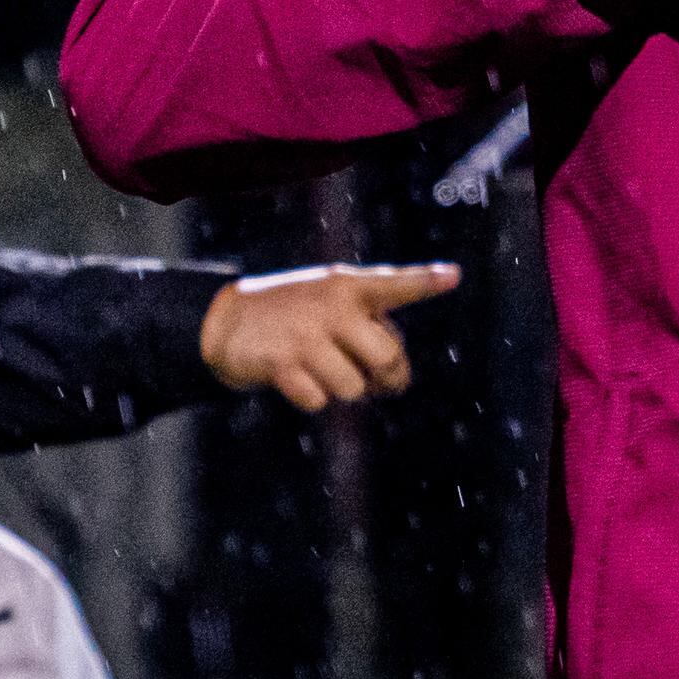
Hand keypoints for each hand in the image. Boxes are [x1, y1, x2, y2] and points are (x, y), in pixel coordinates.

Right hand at [199, 262, 460, 408]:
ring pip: (354, 387)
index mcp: (350, 286)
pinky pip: (319, 401)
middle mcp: (332, 307)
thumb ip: (370, 330)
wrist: (226, 319)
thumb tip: (395, 383)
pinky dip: (311, 397)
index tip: (453, 276)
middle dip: (386, 377)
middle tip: (376, 378)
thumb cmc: (299, 315)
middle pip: (387, 357)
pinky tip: (294, 376)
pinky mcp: (281, 363)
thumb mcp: (334, 304)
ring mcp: (305, 334)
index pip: (394, 284)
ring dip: (342, 389)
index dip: (424, 282)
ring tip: (321, 368)